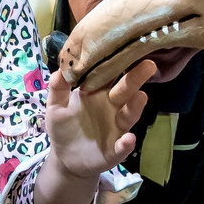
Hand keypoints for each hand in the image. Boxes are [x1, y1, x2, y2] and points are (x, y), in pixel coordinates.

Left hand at [44, 61, 154, 178]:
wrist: (65, 158)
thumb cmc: (63, 127)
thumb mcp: (55, 106)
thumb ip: (57, 87)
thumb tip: (61, 68)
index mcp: (98, 92)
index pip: (110, 74)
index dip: (116, 62)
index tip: (125, 45)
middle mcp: (112, 106)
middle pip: (125, 90)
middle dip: (135, 78)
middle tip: (148, 64)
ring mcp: (117, 127)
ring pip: (129, 114)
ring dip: (135, 106)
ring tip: (141, 96)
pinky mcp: (116, 149)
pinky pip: (123, 145)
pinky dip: (126, 143)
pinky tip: (128, 138)